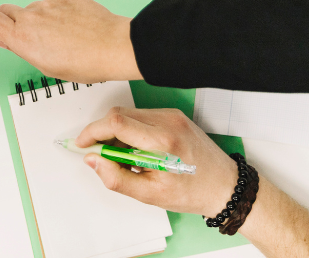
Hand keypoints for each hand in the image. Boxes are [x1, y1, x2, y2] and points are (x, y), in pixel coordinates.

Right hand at [0, 0, 140, 83]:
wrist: (114, 47)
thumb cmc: (86, 63)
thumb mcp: (47, 66)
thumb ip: (23, 49)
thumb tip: (9, 40)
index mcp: (23, 38)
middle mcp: (32, 17)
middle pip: (6, 11)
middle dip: (9, 21)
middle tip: (23, 34)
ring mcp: (48, 3)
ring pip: (33, 8)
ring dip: (39, 19)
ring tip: (61, 35)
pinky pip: (53, 2)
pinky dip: (58, 11)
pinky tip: (73, 25)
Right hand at [77, 107, 237, 217]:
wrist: (225, 186)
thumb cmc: (193, 192)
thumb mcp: (150, 194)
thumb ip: (116, 178)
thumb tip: (93, 161)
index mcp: (163, 142)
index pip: (116, 123)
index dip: (92, 131)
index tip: (82, 144)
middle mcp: (168, 122)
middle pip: (119, 114)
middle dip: (102, 132)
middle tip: (100, 154)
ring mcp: (172, 116)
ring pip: (129, 113)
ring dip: (117, 131)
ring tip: (124, 157)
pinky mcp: (174, 116)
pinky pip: (142, 115)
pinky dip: (132, 129)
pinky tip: (138, 149)